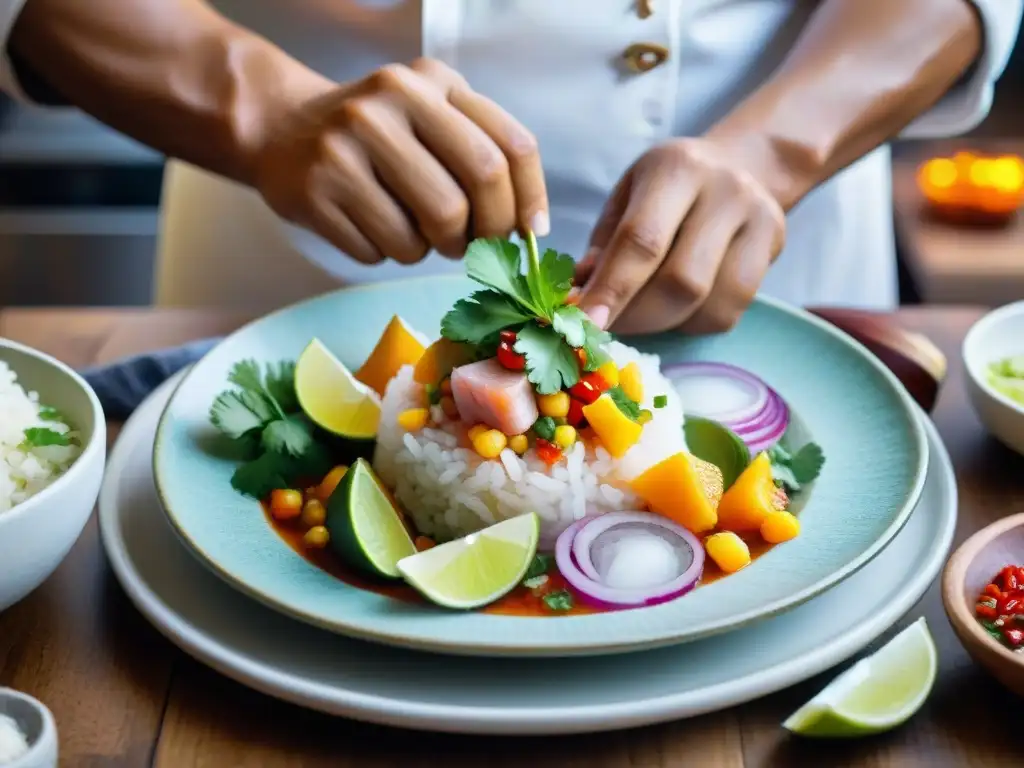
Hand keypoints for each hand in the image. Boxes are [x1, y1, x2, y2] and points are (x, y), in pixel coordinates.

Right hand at [253, 58, 547, 263]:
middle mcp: (393, 101)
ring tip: (416, 233)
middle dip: (486, 230)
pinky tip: (372, 227)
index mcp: (434, 81)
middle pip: (476, 187)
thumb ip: (480, 154)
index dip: (530, 199)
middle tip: (473, 243)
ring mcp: (350, 143)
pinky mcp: (317, 188)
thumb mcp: (431, 117)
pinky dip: (389, 253)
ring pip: (432, 227)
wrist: (282, 129)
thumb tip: (526, 227)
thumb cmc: (377, 136)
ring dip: (435, 247)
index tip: (530, 232)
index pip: (510, 146)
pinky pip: (383, 249)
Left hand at [576, 138, 784, 334]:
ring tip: (642, 315)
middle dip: (636, 317)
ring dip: (665, 325)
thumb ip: (603, 246)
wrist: (741, 163)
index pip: (641, 240)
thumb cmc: (668, 188)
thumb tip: (582, 296)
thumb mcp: (626, 198)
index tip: (586, 324)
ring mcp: (758, 217)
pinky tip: (678, 308)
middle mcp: (725, 189)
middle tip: (607, 326)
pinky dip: (693, 324)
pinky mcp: (775, 246)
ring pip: (708, 304)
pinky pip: (729, 312)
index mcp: (676, 168)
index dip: (612, 289)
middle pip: (680, 281)